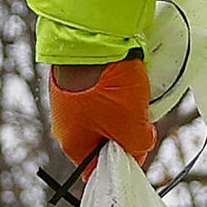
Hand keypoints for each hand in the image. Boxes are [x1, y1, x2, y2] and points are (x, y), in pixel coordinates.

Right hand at [48, 54, 157, 168]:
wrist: (92, 39)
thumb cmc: (107, 88)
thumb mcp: (131, 126)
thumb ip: (138, 147)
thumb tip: (139, 147)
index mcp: (73, 144)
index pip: (98, 168)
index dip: (122, 162)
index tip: (139, 148)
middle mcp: (66, 127)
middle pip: (102, 142)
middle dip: (124, 133)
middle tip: (139, 119)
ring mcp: (69, 103)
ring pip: (104, 118)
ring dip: (122, 112)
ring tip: (133, 96)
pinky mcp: (77, 83)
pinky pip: (100, 98)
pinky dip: (115, 93)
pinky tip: (125, 82)